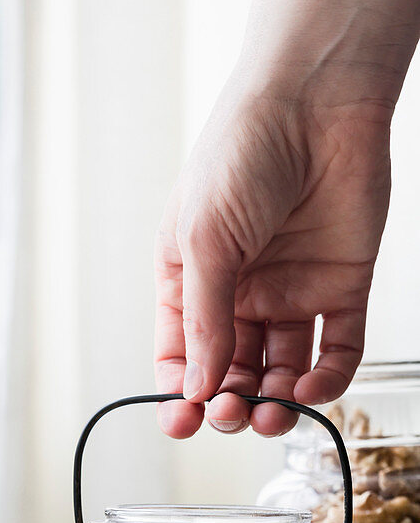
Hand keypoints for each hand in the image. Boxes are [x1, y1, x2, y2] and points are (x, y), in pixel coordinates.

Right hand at [154, 83, 391, 437]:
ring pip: (282, 369)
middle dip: (230, 402)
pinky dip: (325, 379)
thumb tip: (199, 388)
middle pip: (232, 370)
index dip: (182, 394)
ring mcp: (291, 290)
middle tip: (235, 413)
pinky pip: (335, 348)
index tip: (185, 422)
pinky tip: (309, 388)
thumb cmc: (241, 153)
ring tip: (273, 412)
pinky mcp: (340, 286)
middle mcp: (240, 291)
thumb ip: (204, 318)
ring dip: (276, 400)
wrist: (315, 100)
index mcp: (192, 279)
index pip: (182, 354)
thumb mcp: (204, 240)